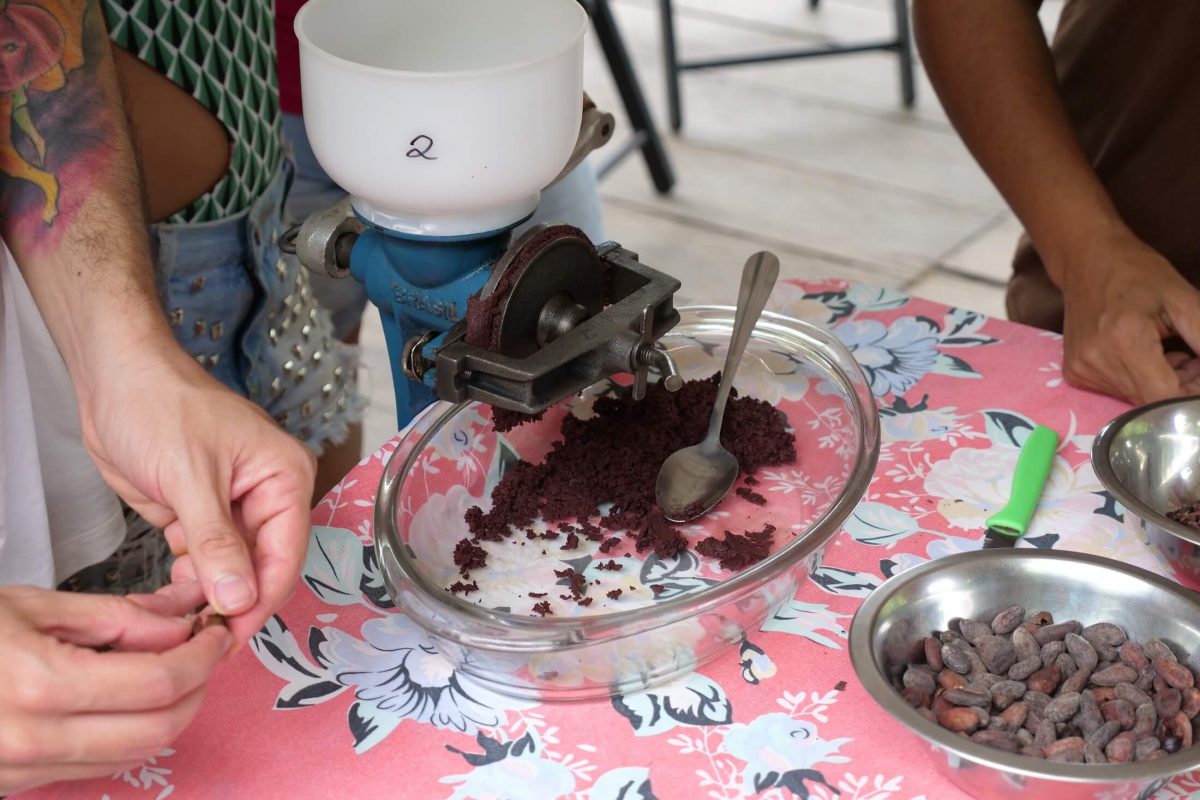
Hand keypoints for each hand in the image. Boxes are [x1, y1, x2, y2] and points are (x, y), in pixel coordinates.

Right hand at [0, 583, 228, 794]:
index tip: (216, 634)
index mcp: (40, 685)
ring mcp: (23, 771)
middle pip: (161, 726)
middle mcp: (34, 739)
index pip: (161, 682)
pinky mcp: (16, 786)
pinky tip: (128, 700)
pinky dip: (130, 734)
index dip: (202, 657)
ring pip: (134, 753)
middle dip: (197, 688)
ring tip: (171, 671)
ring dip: (170, 714)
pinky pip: (98, 766)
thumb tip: (181, 626)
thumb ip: (118, 618)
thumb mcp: (34, 606)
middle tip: (203, 652)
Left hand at [78, 340, 315, 644]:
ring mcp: (232, 508)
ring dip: (205, 598)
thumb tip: (239, 599)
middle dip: (232, 602)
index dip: (261, 600)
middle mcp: (267, 496)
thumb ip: (215, 542)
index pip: (285, 554)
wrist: (112, 377)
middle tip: (199, 639)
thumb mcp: (189, 477)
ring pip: (230, 571)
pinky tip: (165, 600)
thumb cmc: (159, 405)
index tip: (231, 637)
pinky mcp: (199, 515)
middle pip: (261, 568)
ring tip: (172, 621)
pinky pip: (201, 563)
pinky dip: (185, 584)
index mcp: (285, 477)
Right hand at [1057, 232, 1199, 403]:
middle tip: (1193, 359)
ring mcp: (1083, 370)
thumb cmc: (1137, 273)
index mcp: (1126, 341)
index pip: (1165, 396)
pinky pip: (1119, 390)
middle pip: (1152, 399)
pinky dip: (1141, 380)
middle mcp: (1098, 362)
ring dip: (1163, 383)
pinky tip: (1146, 356)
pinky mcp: (1076, 373)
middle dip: (1183, 387)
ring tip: (1171, 353)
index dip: (1192, 395)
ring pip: (1137, 398)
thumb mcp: (1183, 298)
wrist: (1085, 261)